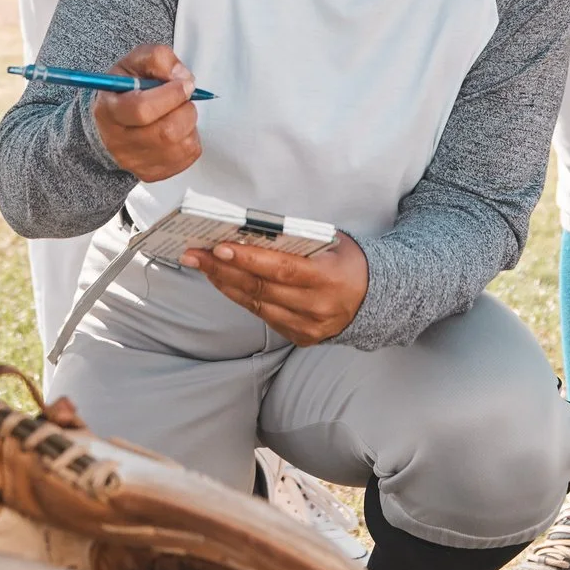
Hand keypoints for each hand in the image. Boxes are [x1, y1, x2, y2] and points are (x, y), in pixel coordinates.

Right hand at [91, 45, 200, 181]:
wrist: (112, 121)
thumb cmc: (125, 89)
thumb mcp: (134, 62)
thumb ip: (157, 58)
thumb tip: (182, 77)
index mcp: (109, 110)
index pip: (142, 109)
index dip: (171, 94)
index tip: (184, 84)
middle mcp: (118, 141)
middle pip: (167, 132)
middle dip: (185, 109)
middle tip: (183, 98)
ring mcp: (134, 162)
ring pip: (182, 145)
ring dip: (189, 123)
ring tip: (176, 113)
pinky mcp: (151, 173)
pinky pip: (188, 156)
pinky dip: (190, 138)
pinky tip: (177, 128)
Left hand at [186, 233, 369, 345]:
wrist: (376, 298)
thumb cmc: (349, 261)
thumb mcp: (332, 242)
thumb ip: (296, 240)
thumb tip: (250, 231)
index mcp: (328, 278)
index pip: (281, 268)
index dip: (248, 259)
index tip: (219, 246)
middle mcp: (317, 307)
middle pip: (261, 288)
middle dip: (223, 269)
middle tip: (194, 254)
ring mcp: (308, 327)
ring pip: (257, 304)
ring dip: (225, 283)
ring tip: (202, 265)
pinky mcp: (301, 337)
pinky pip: (264, 315)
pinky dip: (241, 297)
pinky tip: (224, 281)